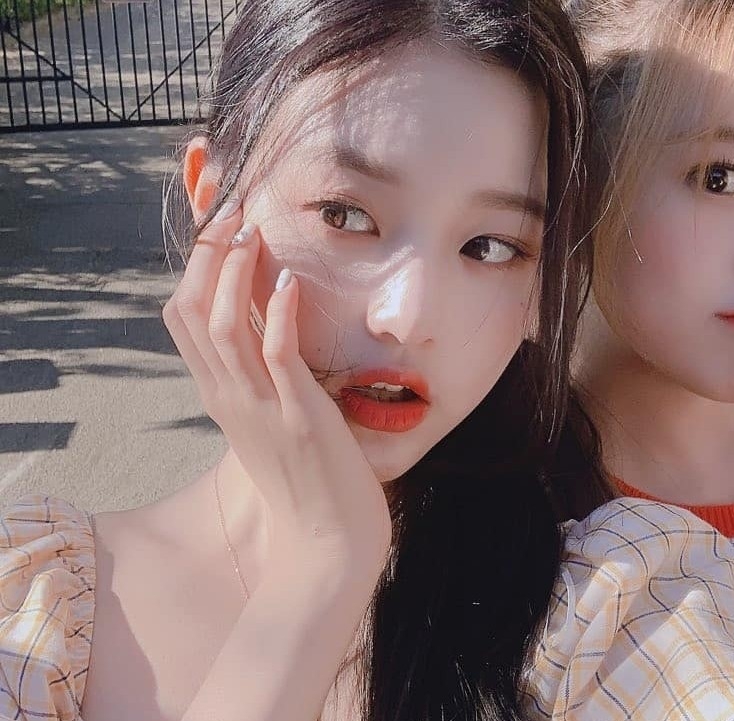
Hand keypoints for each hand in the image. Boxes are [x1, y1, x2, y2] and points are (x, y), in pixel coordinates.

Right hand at [162, 203, 390, 568]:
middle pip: (188, 313)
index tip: (218, 225)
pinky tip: (289, 283)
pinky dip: (276, 315)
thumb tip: (270, 332)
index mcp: (220, 396)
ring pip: (221, 327)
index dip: (193, 267)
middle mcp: (227, 398)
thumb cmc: (307, 482)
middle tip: (232, 212)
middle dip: (206, 256)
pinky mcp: (299, 419)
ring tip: (253, 231)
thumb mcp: (270, 422)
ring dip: (234, 273)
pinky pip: (275, 357)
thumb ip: (262, 379)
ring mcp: (259, 409)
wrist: (327, 545)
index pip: (182, 319)